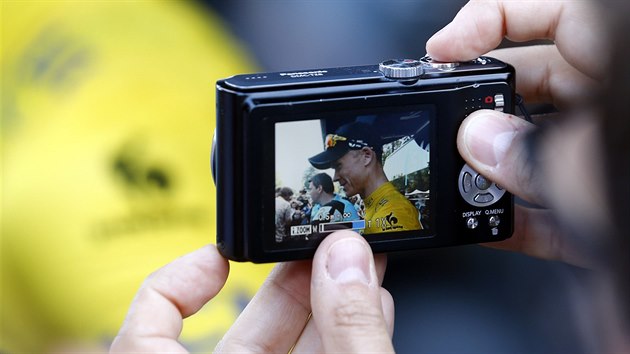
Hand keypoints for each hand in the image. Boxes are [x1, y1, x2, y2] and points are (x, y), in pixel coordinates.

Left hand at [110, 231, 393, 352]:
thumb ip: (348, 336)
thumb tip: (344, 261)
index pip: (143, 339)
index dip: (173, 288)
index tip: (216, 261)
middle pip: (239, 336)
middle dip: (289, 282)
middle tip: (325, 247)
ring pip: (287, 351)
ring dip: (326, 304)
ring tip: (359, 265)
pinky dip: (344, 337)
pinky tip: (371, 309)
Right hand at [427, 0, 607, 268]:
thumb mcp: (601, 172)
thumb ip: (540, 156)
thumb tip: (481, 142)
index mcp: (618, 72)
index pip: (554, 11)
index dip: (488, 18)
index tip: (442, 51)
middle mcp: (609, 109)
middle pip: (530, 83)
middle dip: (478, 109)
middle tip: (448, 132)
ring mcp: (603, 159)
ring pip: (531, 147)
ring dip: (488, 168)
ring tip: (461, 187)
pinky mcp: (600, 209)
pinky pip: (545, 203)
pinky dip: (511, 217)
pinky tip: (482, 229)